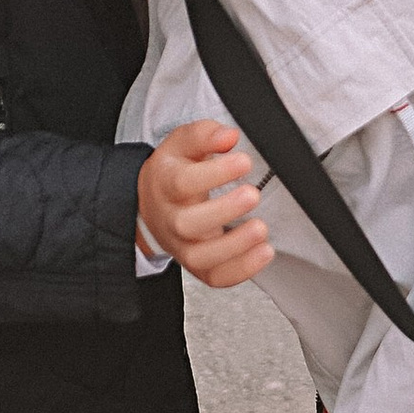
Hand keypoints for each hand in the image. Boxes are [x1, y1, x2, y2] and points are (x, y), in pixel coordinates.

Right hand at [137, 115, 273, 289]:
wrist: (150, 205)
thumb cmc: (172, 172)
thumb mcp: (182, 144)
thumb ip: (205, 135)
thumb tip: (228, 135)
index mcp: (164, 184)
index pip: (183, 182)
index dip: (214, 174)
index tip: (243, 161)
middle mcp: (170, 219)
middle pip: (187, 223)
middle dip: (223, 211)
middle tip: (252, 194)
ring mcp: (182, 246)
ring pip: (200, 257)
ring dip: (234, 247)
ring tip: (261, 229)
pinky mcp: (197, 266)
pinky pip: (215, 277)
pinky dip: (241, 270)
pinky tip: (263, 252)